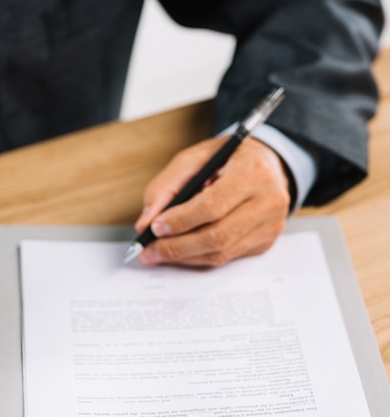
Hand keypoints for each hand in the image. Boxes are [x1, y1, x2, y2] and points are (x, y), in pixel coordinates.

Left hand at [134, 135, 290, 266]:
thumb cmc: (229, 159)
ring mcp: (270, 225)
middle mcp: (268, 201)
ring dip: (185, 257)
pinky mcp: (266, 241)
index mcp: (253, 172)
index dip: (182, 220)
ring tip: (159, 254)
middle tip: (150, 250)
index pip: (214, 205)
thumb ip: (167, 186)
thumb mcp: (195, 158)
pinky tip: (182, 253)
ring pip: (222, 252)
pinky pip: (227, 258)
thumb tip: (146, 222)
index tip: (155, 227)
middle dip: (178, 246)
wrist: (268, 165)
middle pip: (218, 235)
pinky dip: (199, 258)